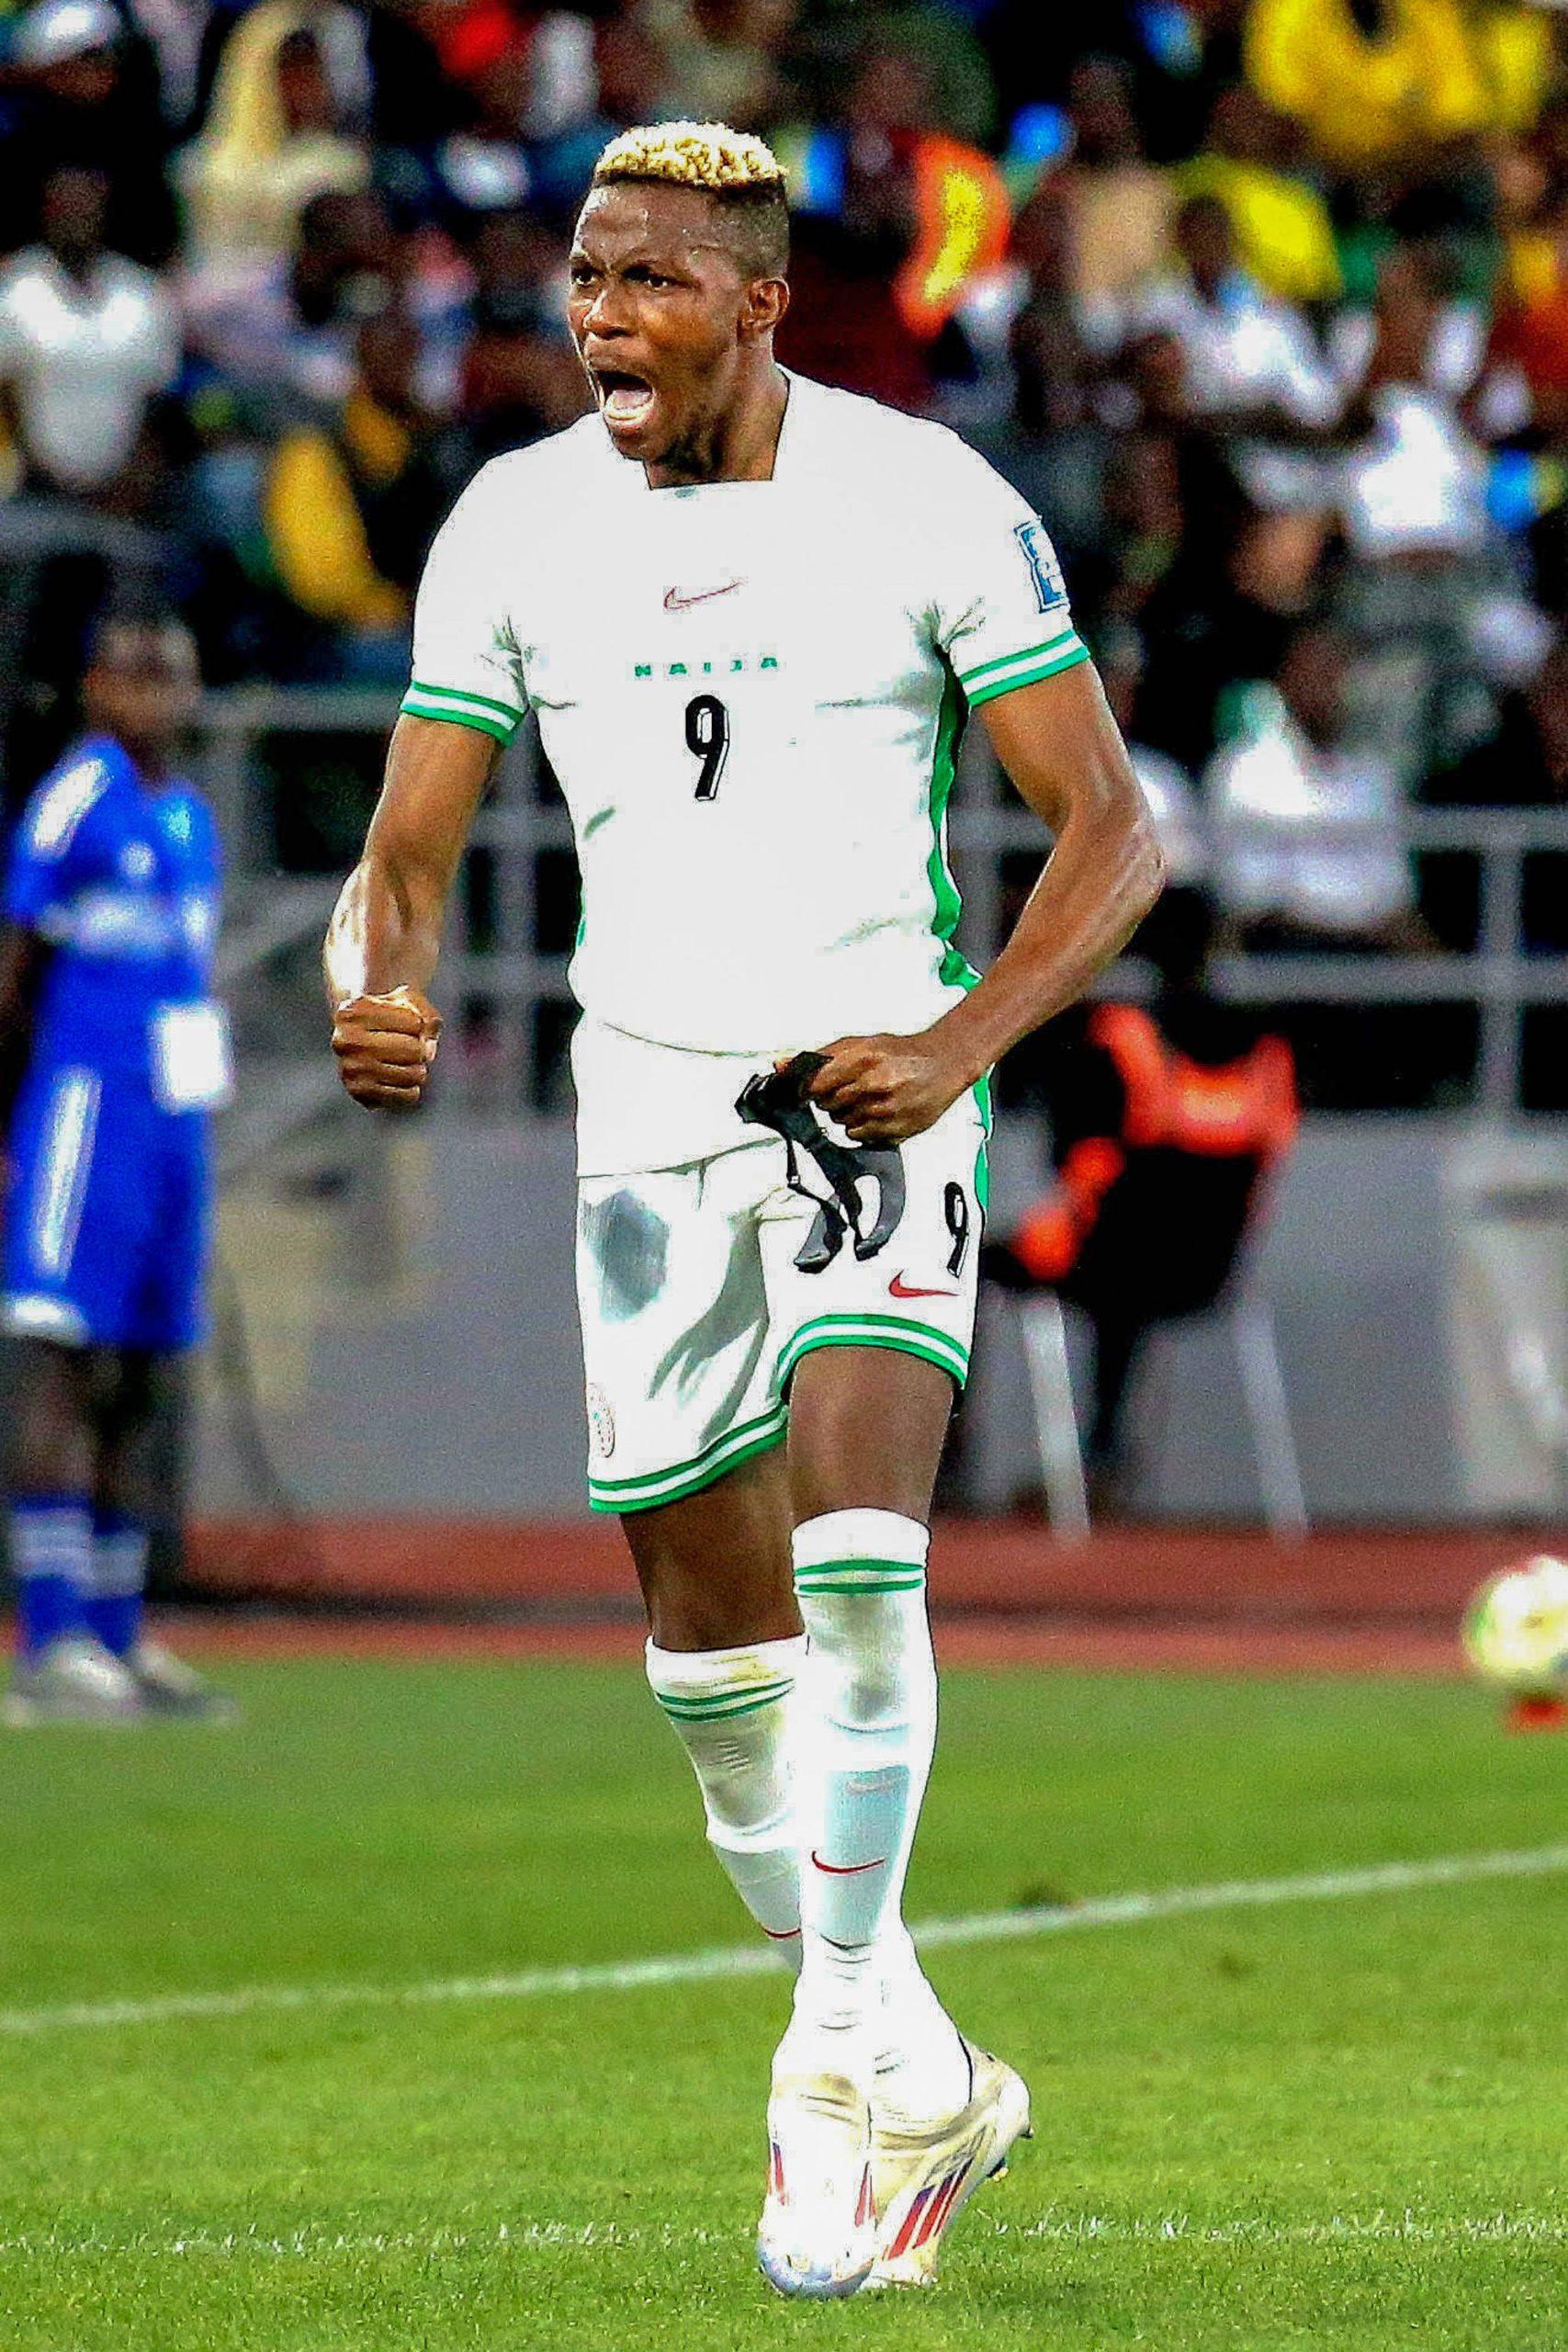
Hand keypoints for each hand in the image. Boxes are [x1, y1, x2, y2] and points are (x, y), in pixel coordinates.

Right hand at [331, 985, 440, 1110]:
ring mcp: (350, 1068)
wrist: (356, 1034)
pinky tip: (402, 1080)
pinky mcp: (359, 1092)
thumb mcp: (409, 1000)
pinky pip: (407, 1096)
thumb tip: (428, 1051)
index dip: (419, 1024)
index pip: (414, 1023)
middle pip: (413, 1050)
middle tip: (410, 1047)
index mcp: (354, 1011)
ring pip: (412, 1074)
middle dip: (420, 1048)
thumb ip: (428, 1017)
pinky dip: (412, 1089)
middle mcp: (346, 1040)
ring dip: (419, 1069)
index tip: (406, 1022)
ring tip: (408, 1063)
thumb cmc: (388, 1014)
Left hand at [806, 1029, 968, 1144]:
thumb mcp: (860, 1044)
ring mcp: (886, 1110)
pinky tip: (878, 1111)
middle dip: (832, 1098)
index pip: (815, 1084)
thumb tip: (780, 1065)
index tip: (807, 1089)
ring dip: (848, 1113)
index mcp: (863, 1059)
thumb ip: (820, 1057)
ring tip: (869, 1098)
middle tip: (851, 1088)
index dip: (807, 1089)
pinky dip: (863, 1127)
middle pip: (827, 1105)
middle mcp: (874, 1085)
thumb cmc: (902, 1053)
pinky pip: (860, 1136)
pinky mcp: (896, 1130)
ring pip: (842, 1122)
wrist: (945, 1063)